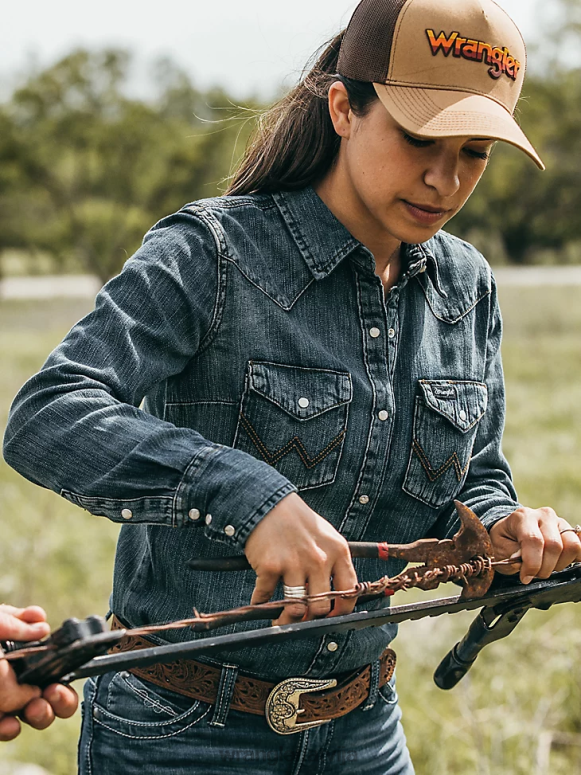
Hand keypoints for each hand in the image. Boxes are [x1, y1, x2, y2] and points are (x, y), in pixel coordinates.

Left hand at [0, 605, 77, 740]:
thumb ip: (10, 620)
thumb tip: (42, 623)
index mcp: (14, 652)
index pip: (49, 661)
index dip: (63, 669)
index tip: (64, 673)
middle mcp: (11, 677)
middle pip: (49, 692)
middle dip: (61, 697)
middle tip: (54, 693)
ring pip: (32, 714)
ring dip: (40, 714)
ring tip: (35, 708)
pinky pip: (5, 729)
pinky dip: (9, 729)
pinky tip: (7, 722)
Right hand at [245, 492, 357, 625]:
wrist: (268, 503)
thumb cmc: (298, 521)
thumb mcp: (326, 536)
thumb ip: (333, 563)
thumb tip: (333, 599)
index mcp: (337, 552)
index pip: (348, 592)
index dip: (342, 611)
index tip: (332, 617)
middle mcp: (319, 560)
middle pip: (321, 607)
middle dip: (311, 619)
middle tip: (303, 620)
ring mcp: (294, 564)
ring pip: (296, 609)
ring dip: (286, 620)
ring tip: (280, 620)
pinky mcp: (270, 566)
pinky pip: (265, 596)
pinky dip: (260, 603)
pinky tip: (260, 602)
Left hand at [489, 506, 580, 583]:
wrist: (510, 532)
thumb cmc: (504, 541)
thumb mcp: (499, 548)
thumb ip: (511, 555)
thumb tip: (525, 563)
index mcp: (523, 517)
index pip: (534, 540)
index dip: (532, 563)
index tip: (525, 577)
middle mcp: (544, 516)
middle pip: (554, 546)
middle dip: (544, 568)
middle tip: (534, 574)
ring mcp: (560, 522)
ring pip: (572, 546)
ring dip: (559, 564)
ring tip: (545, 566)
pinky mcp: (570, 532)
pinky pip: (580, 548)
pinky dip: (572, 559)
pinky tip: (557, 562)